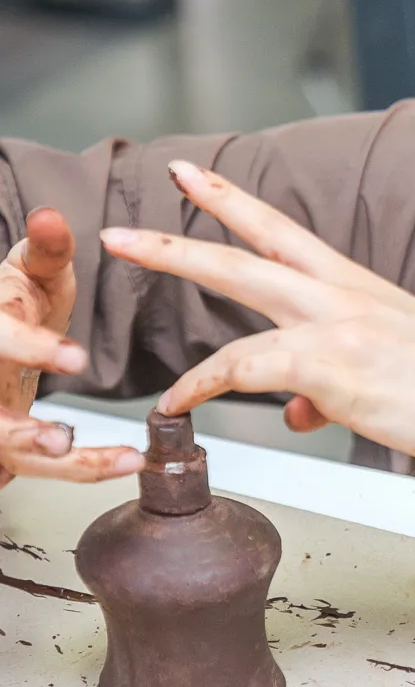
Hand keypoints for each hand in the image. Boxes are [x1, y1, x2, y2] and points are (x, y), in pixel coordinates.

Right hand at [0, 208, 143, 485]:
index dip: (30, 349)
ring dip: (66, 464)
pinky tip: (129, 464)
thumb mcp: (28, 274)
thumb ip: (45, 251)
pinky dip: (87, 468)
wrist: (1, 348)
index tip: (74, 358)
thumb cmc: (15, 308)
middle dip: (21, 432)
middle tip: (61, 439)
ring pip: (14, 453)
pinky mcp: (11, 450)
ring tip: (120, 460)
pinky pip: (46, 468)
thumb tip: (52, 217)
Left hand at [99, 162, 414, 484]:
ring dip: (176, 273)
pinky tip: (175, 401)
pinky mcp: (339, 366)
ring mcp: (342, 326)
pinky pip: (247, 367)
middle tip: (133, 225)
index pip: (290, 237)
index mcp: (365, 292)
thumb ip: (338, 389)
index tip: (201, 183)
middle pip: (252, 248)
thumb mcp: (400, 384)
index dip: (240, 206)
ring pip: (239, 285)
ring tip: (129, 270)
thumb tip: (298, 409)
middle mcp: (348, 298)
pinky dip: (202, 383)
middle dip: (187, 232)